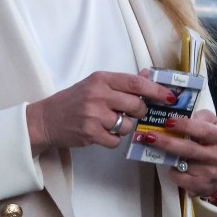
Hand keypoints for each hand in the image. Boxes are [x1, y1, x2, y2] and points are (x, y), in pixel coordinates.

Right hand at [26, 70, 176, 154]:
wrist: (46, 119)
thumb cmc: (72, 101)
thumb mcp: (94, 86)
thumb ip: (121, 83)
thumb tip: (148, 75)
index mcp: (100, 79)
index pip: (136, 83)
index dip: (156, 91)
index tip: (170, 98)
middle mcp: (98, 94)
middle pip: (136, 106)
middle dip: (138, 113)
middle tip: (129, 113)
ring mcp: (94, 114)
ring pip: (128, 125)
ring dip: (123, 128)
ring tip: (108, 124)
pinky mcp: (91, 133)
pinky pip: (116, 140)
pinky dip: (112, 140)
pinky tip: (100, 133)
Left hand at [141, 109, 216, 198]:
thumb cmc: (211, 142)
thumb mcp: (212, 125)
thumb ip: (200, 116)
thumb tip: (181, 115)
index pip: (203, 130)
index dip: (185, 126)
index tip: (167, 122)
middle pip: (189, 149)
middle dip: (167, 142)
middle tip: (149, 136)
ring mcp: (211, 173)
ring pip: (182, 164)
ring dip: (165, 156)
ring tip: (154, 147)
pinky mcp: (203, 186)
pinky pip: (180, 178)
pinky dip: (172, 171)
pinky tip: (173, 166)